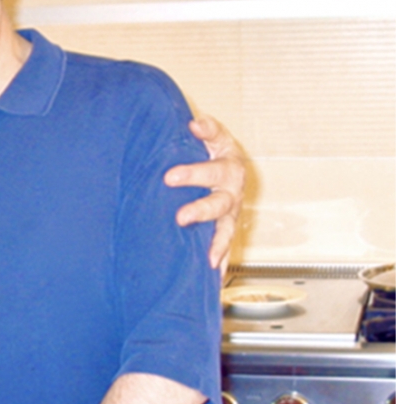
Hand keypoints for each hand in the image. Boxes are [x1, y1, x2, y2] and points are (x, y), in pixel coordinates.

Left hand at [165, 114, 245, 269]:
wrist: (229, 166)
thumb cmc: (214, 151)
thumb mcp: (214, 137)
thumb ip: (207, 129)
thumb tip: (195, 123)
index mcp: (228, 166)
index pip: (212, 168)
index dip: (194, 172)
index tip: (170, 178)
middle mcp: (232, 192)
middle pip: (219, 203)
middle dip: (201, 210)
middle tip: (180, 217)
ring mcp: (231, 213)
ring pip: (226, 230)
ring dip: (218, 244)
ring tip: (208, 258)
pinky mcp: (227, 230)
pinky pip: (226, 250)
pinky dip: (222, 264)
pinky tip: (214, 281)